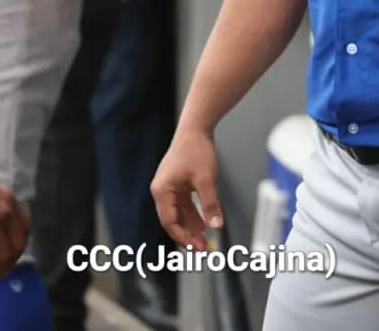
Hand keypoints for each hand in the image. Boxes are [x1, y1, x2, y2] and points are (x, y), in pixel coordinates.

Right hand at [151, 128, 222, 251]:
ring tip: (204, 239)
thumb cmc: (197, 151)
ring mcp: (169, 187)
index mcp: (162, 192)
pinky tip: (203, 223)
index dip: (183, 237)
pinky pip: (183, 204)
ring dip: (191, 225)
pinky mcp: (177, 183)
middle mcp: (162, 191)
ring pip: (179, 213)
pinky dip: (192, 213)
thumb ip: (210, 204)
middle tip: (203, 248)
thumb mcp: (206, 180)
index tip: (196, 247)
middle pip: (173, 220)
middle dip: (188, 234)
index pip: (170, 222)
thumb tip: (216, 225)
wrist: (195, 129)